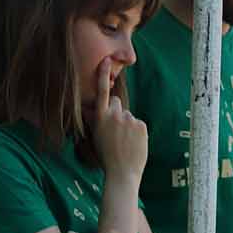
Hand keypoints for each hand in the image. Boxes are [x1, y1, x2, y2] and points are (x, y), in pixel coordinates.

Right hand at [91, 58, 147, 180]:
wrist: (122, 172)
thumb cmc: (106, 157)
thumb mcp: (96, 136)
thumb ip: (96, 121)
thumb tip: (92, 110)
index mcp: (100, 118)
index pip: (101, 92)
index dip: (103, 75)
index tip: (106, 60)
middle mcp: (114, 115)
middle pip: (118, 103)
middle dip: (118, 112)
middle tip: (117, 132)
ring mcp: (128, 119)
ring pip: (129, 115)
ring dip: (128, 124)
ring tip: (125, 142)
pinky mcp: (141, 125)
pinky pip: (139, 124)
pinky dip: (137, 132)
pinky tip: (133, 144)